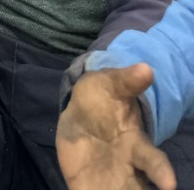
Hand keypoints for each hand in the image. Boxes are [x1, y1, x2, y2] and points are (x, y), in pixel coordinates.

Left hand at [57, 65, 174, 189]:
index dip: (161, 173)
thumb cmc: (99, 100)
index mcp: (136, 145)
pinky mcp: (87, 187)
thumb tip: (146, 68)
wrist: (76, 115)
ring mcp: (109, 180)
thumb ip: (126, 81)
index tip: (170, 185)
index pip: (153, 162)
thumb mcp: (108, 85)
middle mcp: (128, 168)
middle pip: (141, 189)